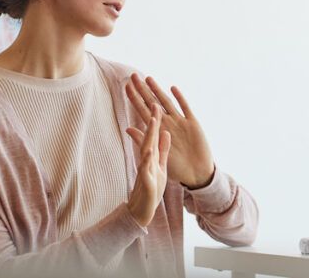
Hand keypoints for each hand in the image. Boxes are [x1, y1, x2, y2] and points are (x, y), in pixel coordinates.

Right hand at [125, 106, 170, 226]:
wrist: (143, 210)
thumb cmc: (151, 188)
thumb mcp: (160, 165)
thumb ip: (162, 149)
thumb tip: (165, 133)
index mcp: (153, 154)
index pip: (155, 132)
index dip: (156, 116)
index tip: (157, 100)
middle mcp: (148, 158)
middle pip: (149, 134)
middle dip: (150, 117)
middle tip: (151, 100)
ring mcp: (146, 169)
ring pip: (147, 148)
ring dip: (149, 134)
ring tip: (152, 119)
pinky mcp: (147, 181)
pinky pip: (147, 169)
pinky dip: (147, 159)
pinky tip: (148, 150)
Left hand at [126, 73, 215, 188]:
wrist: (197, 172)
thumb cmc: (177, 167)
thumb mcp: (157, 154)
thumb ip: (143, 139)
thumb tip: (127, 128)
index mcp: (157, 130)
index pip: (142, 110)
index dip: (134, 98)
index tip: (126, 86)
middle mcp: (167, 123)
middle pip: (152, 102)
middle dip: (142, 89)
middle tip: (133, 75)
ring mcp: (180, 122)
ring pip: (166, 102)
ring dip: (157, 90)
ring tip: (148, 78)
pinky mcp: (192, 123)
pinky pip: (185, 108)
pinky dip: (179, 98)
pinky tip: (172, 88)